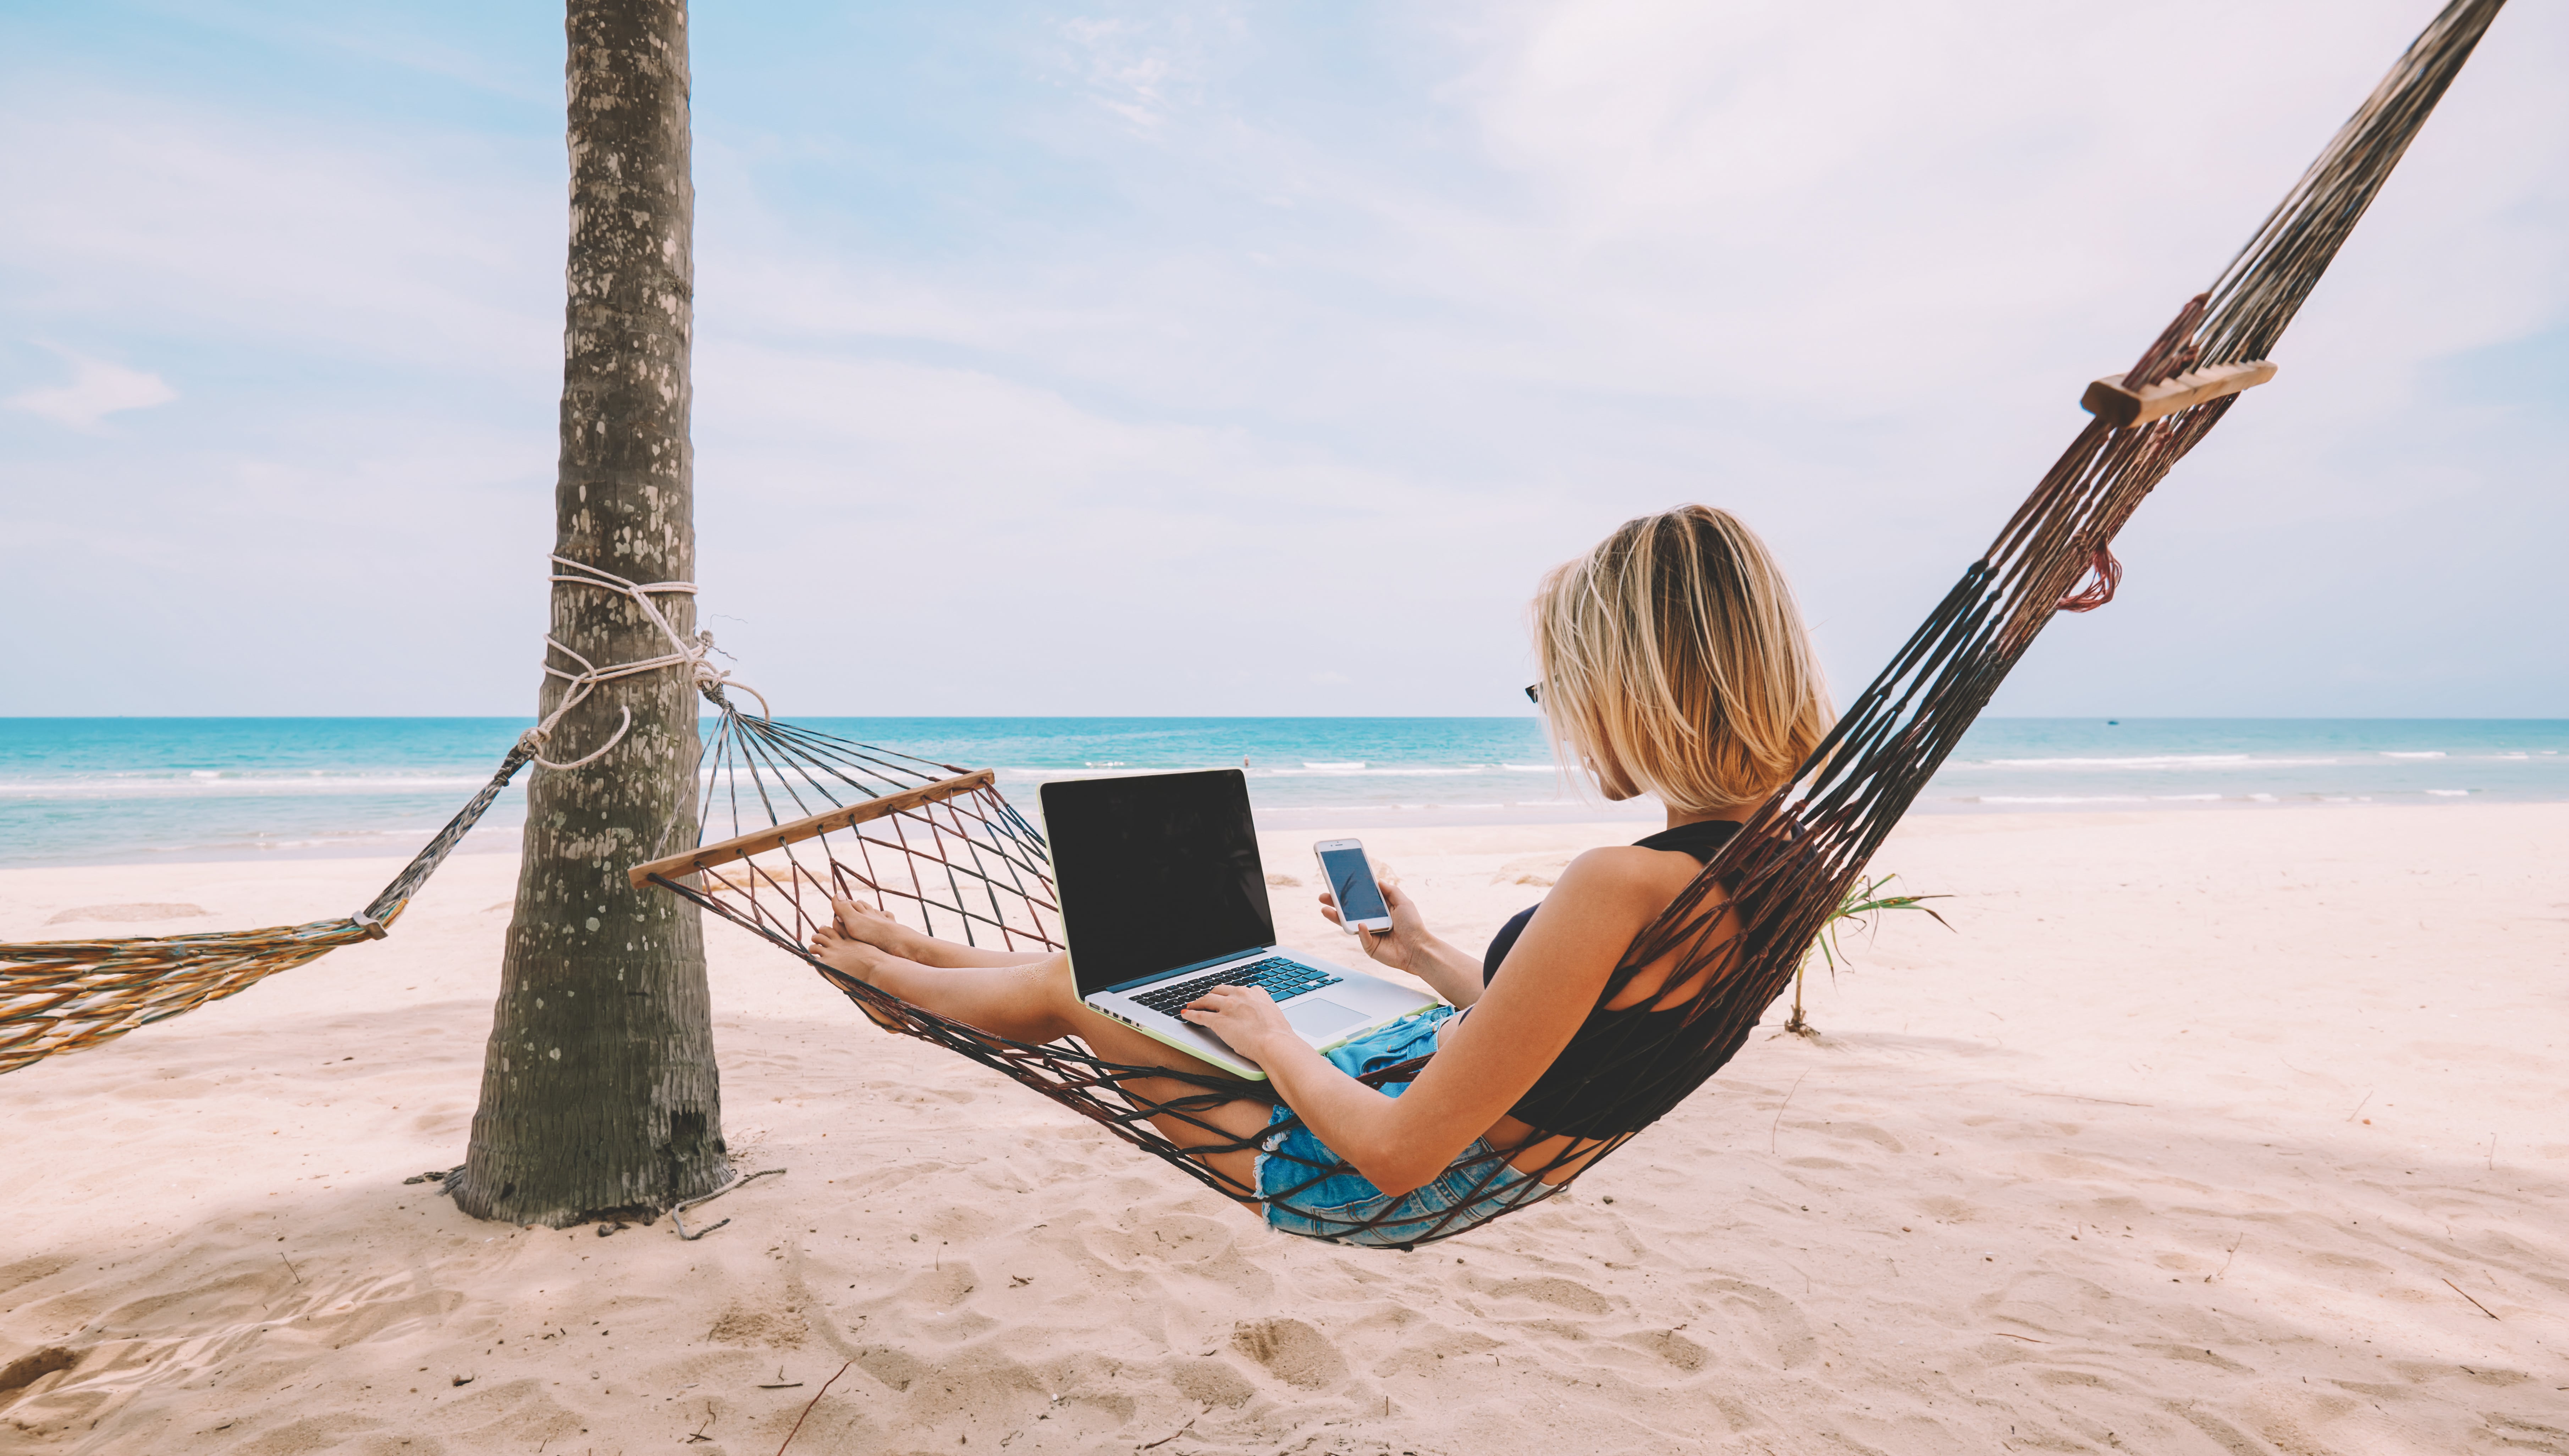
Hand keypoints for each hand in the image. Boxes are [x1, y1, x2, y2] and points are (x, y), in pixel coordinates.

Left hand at [1179, 982, 1295, 1061]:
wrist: (1275, 1043)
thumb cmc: (1278, 1035)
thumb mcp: (1273, 1015)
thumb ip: (1263, 1011)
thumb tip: (1260, 1018)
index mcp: (1255, 993)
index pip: (1238, 990)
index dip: (1229, 995)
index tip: (1226, 998)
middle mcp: (1240, 996)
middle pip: (1219, 991)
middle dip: (1211, 995)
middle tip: (1206, 1000)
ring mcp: (1228, 1007)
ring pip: (1207, 1000)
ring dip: (1197, 1002)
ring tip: (1192, 1006)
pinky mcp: (1218, 1021)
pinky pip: (1200, 1015)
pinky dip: (1191, 1015)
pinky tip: (1187, 1015)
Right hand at [1320, 879, 1430, 973]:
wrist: (1418, 948)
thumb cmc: (1413, 925)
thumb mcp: (1403, 902)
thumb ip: (1391, 890)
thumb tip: (1377, 880)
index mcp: (1378, 910)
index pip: (1359, 900)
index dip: (1348, 894)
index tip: (1336, 885)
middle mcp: (1371, 921)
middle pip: (1349, 911)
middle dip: (1335, 904)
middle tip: (1323, 896)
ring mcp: (1369, 934)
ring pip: (1349, 924)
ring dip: (1336, 917)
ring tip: (1325, 909)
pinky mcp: (1369, 946)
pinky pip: (1361, 937)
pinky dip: (1361, 931)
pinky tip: (1361, 925)